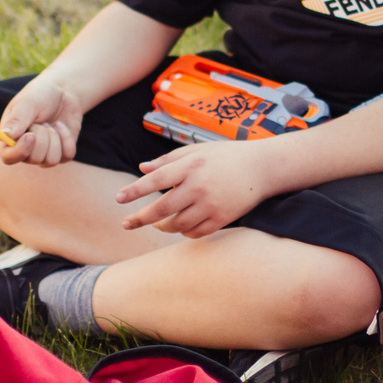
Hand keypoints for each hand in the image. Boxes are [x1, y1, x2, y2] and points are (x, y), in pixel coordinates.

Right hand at [0, 74, 85, 166]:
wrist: (63, 92)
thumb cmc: (40, 95)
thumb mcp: (28, 103)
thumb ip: (17, 119)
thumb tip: (6, 136)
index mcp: (10, 138)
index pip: (8, 157)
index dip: (19, 151)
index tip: (30, 136)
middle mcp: (25, 150)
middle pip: (34, 158)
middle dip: (42, 136)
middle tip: (42, 121)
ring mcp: (44, 154)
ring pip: (51, 160)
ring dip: (55, 137)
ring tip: (50, 123)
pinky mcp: (61, 154)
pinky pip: (67, 155)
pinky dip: (67, 138)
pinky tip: (61, 126)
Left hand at [115, 140, 272, 236]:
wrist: (263, 167)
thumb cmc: (226, 156)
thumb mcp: (197, 150)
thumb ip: (168, 160)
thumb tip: (142, 169)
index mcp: (191, 166)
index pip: (156, 180)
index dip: (135, 191)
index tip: (119, 199)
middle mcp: (199, 186)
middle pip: (162, 208)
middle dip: (140, 218)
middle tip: (126, 224)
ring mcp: (212, 204)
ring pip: (177, 225)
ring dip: (164, 227)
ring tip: (158, 224)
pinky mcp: (223, 218)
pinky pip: (196, 233)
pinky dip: (185, 232)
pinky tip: (181, 227)